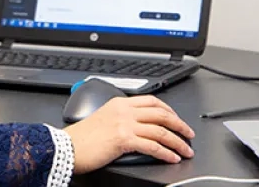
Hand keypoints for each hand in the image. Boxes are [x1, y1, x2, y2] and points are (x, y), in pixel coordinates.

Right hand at [63, 95, 194, 173]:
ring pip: (161, 130)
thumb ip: (121, 118)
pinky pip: (153, 146)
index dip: (169, 110)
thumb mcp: (103, 119)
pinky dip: (166, 153)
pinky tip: (172, 158)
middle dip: (180, 125)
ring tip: (186, 150)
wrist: (68, 146)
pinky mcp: (124, 139)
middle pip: (161, 114)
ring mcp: (124, 124)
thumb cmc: (82, 137)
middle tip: (189, 134)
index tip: (177, 119)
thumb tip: (140, 127)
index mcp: (119, 103)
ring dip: (178, 142)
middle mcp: (123, 111)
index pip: (151, 101)